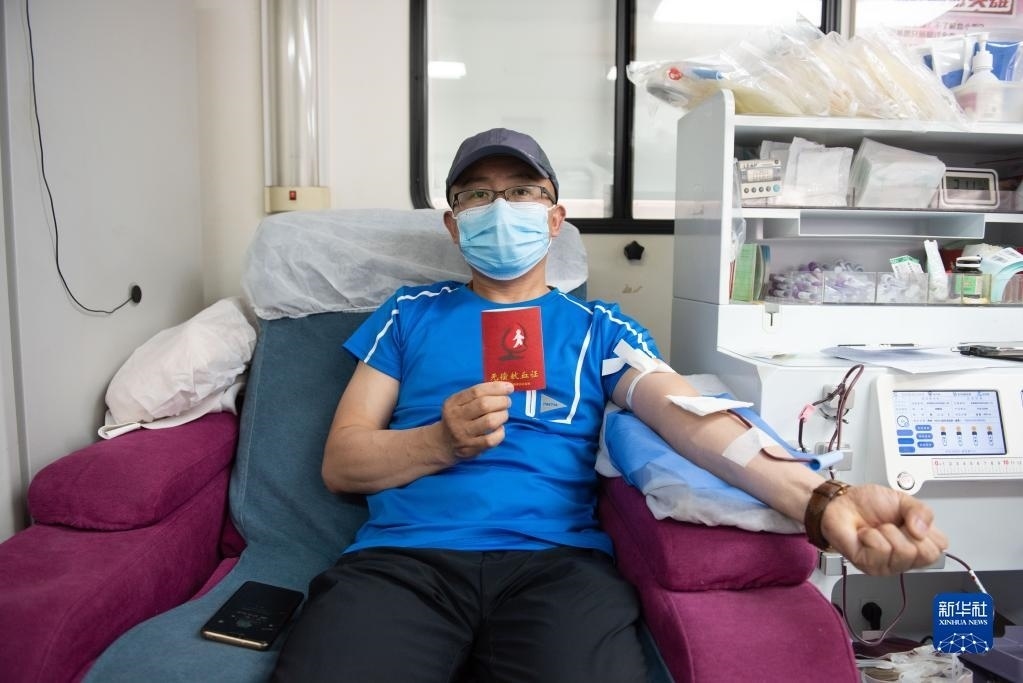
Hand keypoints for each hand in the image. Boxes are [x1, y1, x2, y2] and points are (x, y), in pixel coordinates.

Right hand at [439, 381, 513, 459]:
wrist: (444, 443)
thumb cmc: (458, 418)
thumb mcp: (459, 403)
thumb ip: (477, 395)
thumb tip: (504, 387)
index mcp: (453, 403)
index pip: (476, 392)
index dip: (496, 388)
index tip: (509, 387)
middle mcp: (456, 418)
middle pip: (484, 405)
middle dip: (501, 401)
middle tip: (507, 402)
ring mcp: (463, 434)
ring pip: (490, 422)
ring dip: (502, 416)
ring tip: (503, 414)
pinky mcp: (470, 449)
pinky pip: (491, 440)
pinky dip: (500, 433)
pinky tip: (499, 429)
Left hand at [822, 483, 947, 575]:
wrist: (841, 503)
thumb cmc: (868, 504)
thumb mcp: (902, 499)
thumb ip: (921, 511)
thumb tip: (923, 530)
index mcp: (919, 542)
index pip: (941, 547)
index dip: (926, 529)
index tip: (910, 520)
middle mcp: (906, 558)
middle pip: (926, 554)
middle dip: (908, 531)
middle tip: (893, 525)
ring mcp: (889, 564)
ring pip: (904, 552)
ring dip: (887, 532)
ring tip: (877, 529)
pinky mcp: (870, 566)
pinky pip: (881, 550)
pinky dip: (871, 536)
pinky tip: (865, 535)